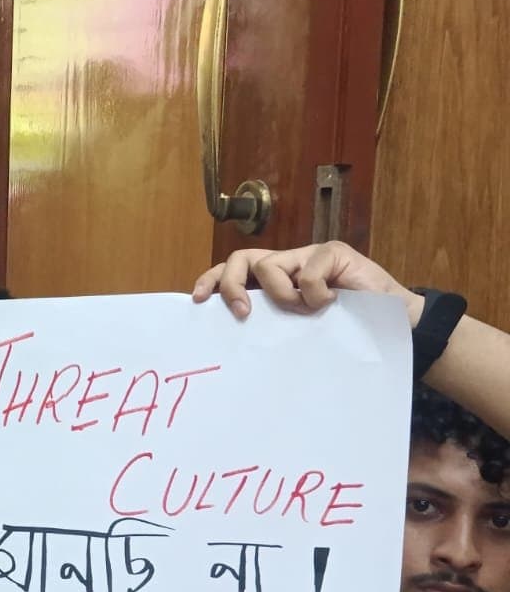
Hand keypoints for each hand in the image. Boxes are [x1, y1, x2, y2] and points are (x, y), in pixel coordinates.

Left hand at [194, 241, 420, 321]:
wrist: (394, 322)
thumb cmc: (342, 329)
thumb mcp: (297, 330)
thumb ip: (271, 325)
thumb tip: (232, 339)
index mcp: (273, 283)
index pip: (232, 271)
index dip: (211, 281)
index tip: (197, 301)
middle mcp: (287, 264)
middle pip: (240, 259)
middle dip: (231, 285)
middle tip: (243, 313)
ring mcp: (309, 256)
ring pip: (270, 265)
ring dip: (279, 294)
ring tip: (303, 311)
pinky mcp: (334, 253)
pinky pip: (310, 270)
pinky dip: (314, 292)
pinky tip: (331, 304)